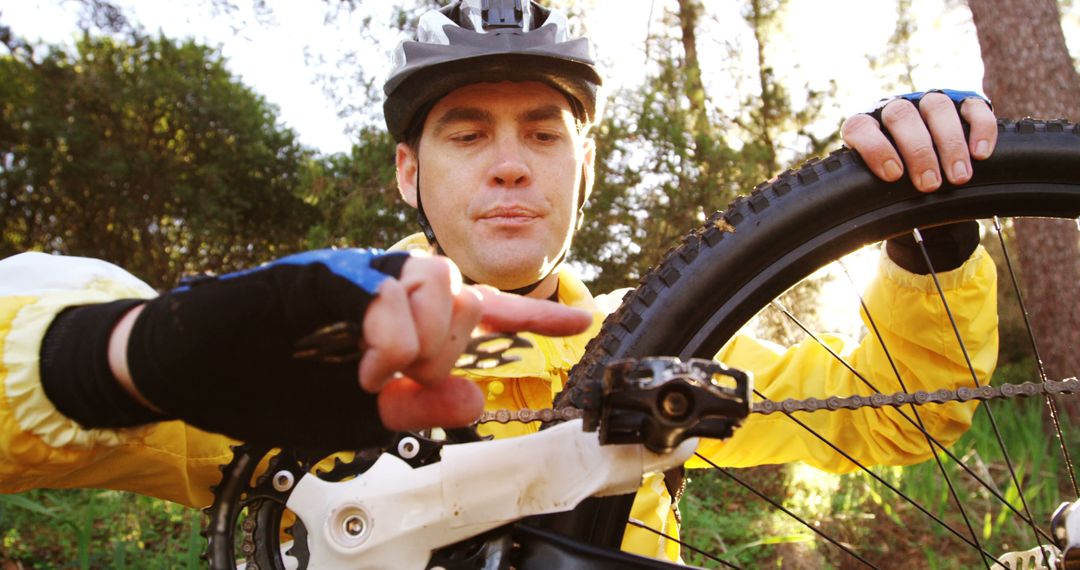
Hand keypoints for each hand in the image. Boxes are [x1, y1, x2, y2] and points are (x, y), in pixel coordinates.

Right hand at [107, 249, 591, 448]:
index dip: (534, 316)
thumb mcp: (362, 418)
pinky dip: (384, 325)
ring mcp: (355, 274)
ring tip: (383, 372)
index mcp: (405, 323)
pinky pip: (374, 283)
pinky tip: (372, 358)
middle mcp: (388, 290)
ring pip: (431, 276)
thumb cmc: (278, 389)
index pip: (483, 313)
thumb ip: (419, 409)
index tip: (582, 320)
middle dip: (449, 348)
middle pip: (462, 292)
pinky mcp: (319, 270)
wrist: (202, 374)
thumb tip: (476, 398)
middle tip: (407, 383)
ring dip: (421, 335)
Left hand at [841, 92, 997, 191]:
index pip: (860, 127)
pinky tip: (981, 154)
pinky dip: (980, 128)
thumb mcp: (883, 189)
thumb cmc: (899, 186)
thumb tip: (877, 211)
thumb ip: (876, 192)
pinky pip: (973, 107)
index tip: (893, 174)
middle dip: (918, 152)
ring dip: (950, 143)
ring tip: (958, 177)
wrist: (928, 175)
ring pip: (937, 106)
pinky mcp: (962, 103)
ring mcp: (928, 103)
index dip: (875, 148)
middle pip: (902, 115)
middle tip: (930, 184)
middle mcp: (895, 110)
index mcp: (867, 127)